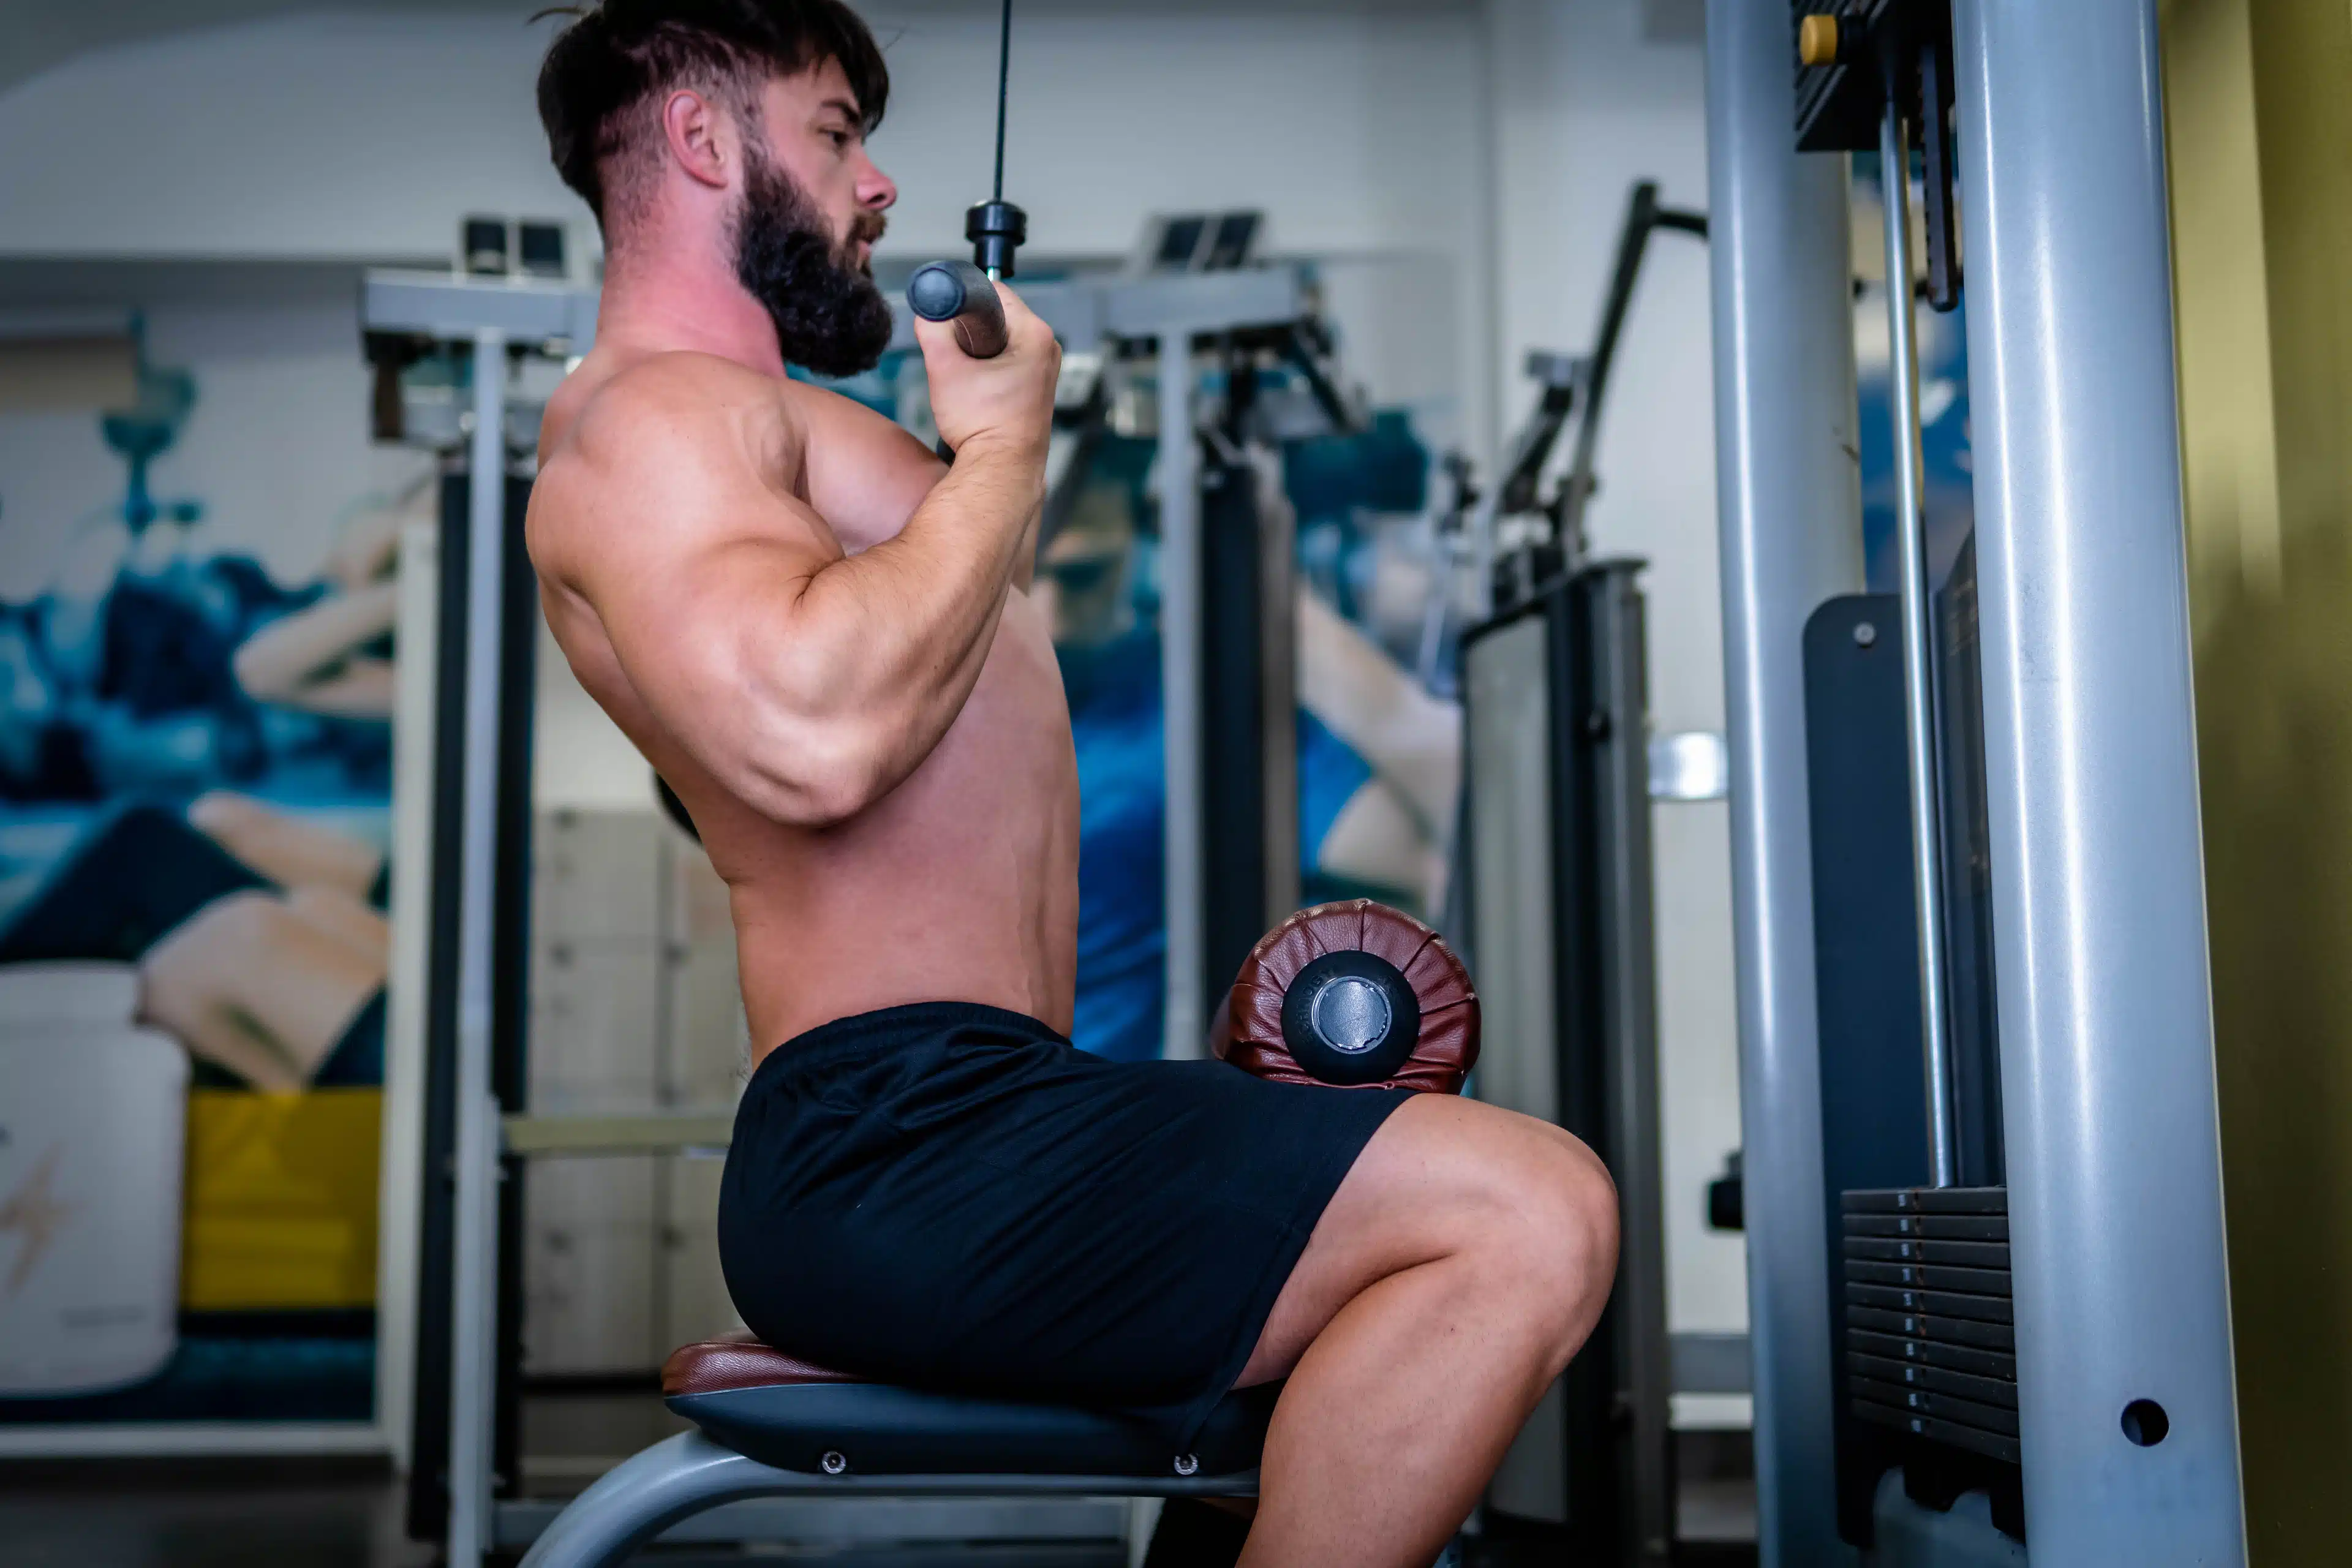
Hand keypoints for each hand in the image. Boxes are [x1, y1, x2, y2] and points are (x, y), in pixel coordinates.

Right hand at [913, 280, 1060, 458]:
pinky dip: (988, 369)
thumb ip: (932, 331)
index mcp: (1034, 335)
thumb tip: (928, 315)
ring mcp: (1044, 370)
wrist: (1000, 470)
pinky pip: (1007, 362)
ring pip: (1001, 341)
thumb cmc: (984, 427)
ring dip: (978, 352)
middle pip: (998, 317)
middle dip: (970, 330)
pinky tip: (976, 389)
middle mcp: (1047, 349)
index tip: (947, 313)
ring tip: (966, 377)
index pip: (995, 293)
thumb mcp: (944, 369)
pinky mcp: (1036, 388)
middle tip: (955, 354)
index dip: (965, 301)